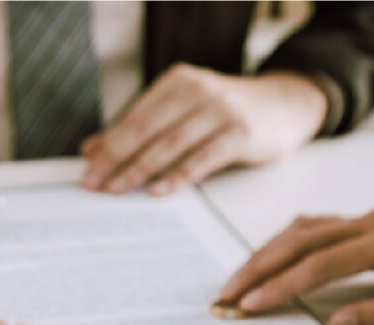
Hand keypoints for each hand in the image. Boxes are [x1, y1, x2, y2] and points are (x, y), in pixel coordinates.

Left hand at [80, 65, 326, 195]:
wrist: (286, 104)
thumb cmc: (227, 112)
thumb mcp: (184, 111)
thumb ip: (142, 128)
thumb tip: (93, 150)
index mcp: (178, 82)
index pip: (134, 118)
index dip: (108, 145)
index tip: (87, 170)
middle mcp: (197, 91)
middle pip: (147, 130)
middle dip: (116, 159)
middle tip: (94, 184)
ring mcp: (221, 111)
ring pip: (171, 145)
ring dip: (140, 170)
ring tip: (117, 190)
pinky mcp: (241, 134)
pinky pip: (203, 159)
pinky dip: (178, 177)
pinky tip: (159, 191)